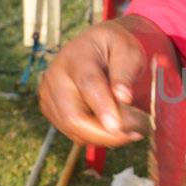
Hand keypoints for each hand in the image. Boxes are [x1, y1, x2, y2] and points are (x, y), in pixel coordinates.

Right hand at [39, 20, 149, 146]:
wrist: (95, 48)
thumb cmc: (114, 48)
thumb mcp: (128, 52)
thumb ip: (125, 73)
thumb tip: (123, 98)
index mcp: (78, 56)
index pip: (88, 84)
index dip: (102, 107)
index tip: (117, 127)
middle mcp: (56, 77)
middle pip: (72, 116)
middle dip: (104, 134)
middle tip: (135, 134)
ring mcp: (49, 95)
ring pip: (72, 129)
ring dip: (104, 137)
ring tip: (132, 129)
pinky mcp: (51, 110)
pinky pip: (74, 133)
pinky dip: (96, 136)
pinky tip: (115, 128)